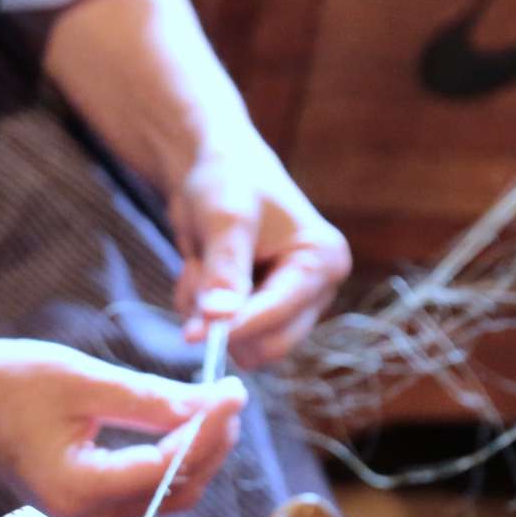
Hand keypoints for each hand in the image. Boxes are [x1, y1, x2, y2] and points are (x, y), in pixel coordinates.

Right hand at [0, 336, 245, 516]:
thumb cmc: (9, 381)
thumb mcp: (86, 380)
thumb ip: (152, 400)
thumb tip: (215, 406)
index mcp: (78, 490)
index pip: (168, 467)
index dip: (209, 430)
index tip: (235, 391)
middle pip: (175, 492)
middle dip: (211, 447)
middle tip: (230, 397)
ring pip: (164, 496)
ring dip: (195, 455)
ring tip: (213, 406)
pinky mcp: (84, 505)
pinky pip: (143, 491)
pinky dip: (169, 461)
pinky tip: (182, 424)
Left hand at [172, 139, 350, 369]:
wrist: (213, 169)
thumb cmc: (227, 180)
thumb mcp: (225, 219)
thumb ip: (225, 270)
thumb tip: (219, 319)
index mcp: (324, 260)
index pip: (281, 313)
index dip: (236, 326)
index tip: (191, 334)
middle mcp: (318, 290)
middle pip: (270, 345)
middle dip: (225, 319)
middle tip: (195, 275)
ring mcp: (292, 306)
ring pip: (246, 347)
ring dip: (210, 317)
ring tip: (200, 266)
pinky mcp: (266, 315)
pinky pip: (230, 340)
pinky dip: (205, 316)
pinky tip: (203, 276)